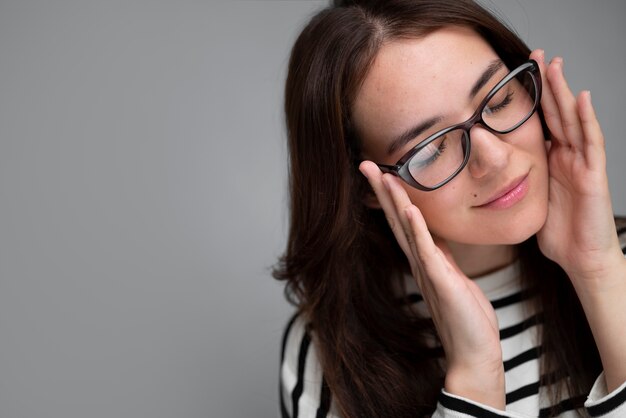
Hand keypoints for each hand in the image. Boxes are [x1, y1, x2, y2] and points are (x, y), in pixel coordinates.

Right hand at [359, 161, 504, 408]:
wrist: (474, 353)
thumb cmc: (467, 318)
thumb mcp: (454, 277)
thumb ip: (441, 257)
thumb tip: (436, 238)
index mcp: (424, 259)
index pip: (402, 220)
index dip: (390, 195)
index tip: (380, 171)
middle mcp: (420, 262)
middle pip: (395, 219)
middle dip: (381, 190)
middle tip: (365, 164)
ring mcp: (428, 271)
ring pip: (406, 229)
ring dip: (393, 201)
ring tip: (382, 176)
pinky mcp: (441, 281)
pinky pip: (427, 250)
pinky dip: (417, 228)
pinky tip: (408, 208)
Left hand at [530, 49, 622, 283]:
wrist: (580, 257)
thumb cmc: (557, 231)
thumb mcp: (529, 198)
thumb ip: (516, 180)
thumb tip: (487, 171)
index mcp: (551, 160)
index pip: (541, 122)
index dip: (533, 98)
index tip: (519, 75)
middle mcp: (567, 156)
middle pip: (556, 114)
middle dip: (548, 85)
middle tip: (539, 56)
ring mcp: (582, 163)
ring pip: (573, 120)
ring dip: (564, 92)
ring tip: (556, 66)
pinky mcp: (593, 175)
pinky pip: (591, 143)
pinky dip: (587, 120)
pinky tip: (581, 98)